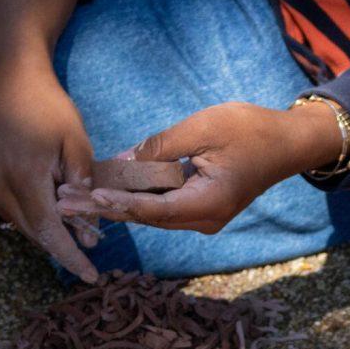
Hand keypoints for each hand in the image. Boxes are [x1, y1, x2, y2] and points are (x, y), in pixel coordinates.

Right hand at [0, 63, 98, 281]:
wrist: (12, 82)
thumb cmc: (50, 109)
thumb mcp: (78, 145)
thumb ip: (84, 190)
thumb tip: (88, 236)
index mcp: (23, 176)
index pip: (50, 230)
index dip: (71, 256)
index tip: (90, 275)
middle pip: (34, 232)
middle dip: (62, 245)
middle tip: (88, 251)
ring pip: (21, 224)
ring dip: (46, 229)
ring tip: (72, 223)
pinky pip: (9, 211)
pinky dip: (31, 215)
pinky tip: (49, 206)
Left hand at [75, 101, 342, 233]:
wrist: (288, 143)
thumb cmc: (251, 130)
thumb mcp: (202, 128)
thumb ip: (160, 147)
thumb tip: (121, 162)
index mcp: (206, 204)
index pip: (150, 208)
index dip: (114, 203)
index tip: (83, 196)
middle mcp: (203, 220)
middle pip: (144, 217)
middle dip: (102, 209)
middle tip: (61, 204)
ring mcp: (203, 218)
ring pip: (150, 214)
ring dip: (113, 205)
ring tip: (72, 200)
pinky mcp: (201, 208)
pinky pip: (161, 206)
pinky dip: (134, 199)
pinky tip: (103, 193)